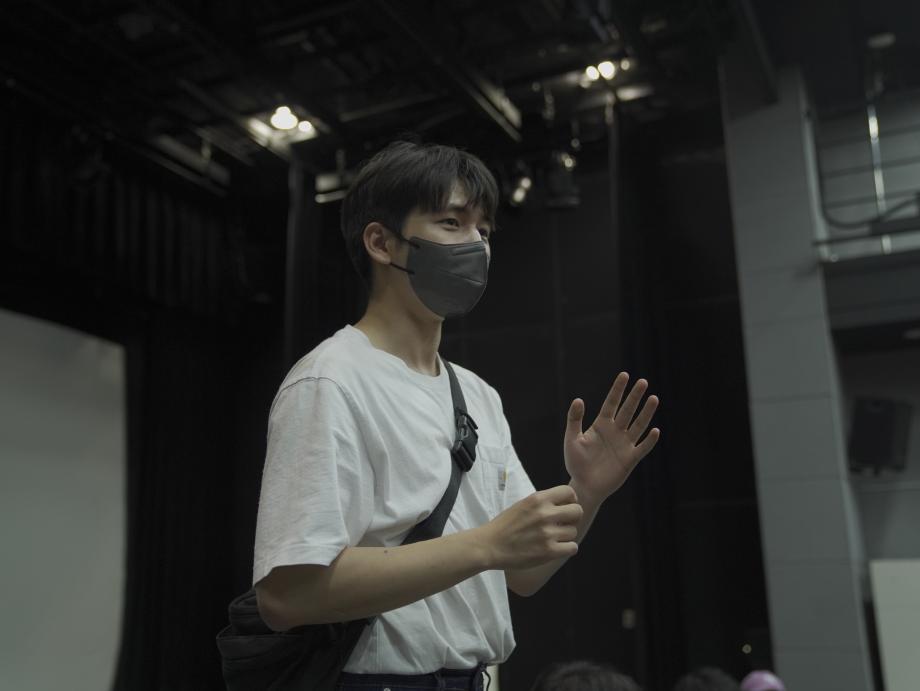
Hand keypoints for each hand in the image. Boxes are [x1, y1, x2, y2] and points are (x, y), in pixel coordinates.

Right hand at [479, 485, 583, 569]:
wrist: (490, 545)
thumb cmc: (505, 526)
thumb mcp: (523, 504)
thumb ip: (542, 503)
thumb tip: (563, 504)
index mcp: (537, 499)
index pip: (569, 493)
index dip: (571, 500)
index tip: (566, 507)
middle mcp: (544, 514)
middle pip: (577, 511)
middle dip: (573, 518)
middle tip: (563, 524)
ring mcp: (547, 533)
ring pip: (574, 531)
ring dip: (566, 535)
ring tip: (553, 538)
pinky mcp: (549, 551)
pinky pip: (572, 547)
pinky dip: (566, 548)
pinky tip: (556, 548)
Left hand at [564, 372, 659, 501]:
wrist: (584, 485)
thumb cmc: (576, 463)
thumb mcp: (572, 439)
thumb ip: (574, 420)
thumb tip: (578, 399)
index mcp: (601, 425)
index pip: (611, 403)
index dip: (618, 390)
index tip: (625, 375)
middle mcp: (615, 432)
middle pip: (628, 410)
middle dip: (635, 396)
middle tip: (643, 382)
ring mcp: (624, 444)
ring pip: (638, 425)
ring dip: (646, 413)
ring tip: (654, 398)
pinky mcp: (630, 459)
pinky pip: (642, 448)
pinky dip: (648, 441)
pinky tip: (654, 431)